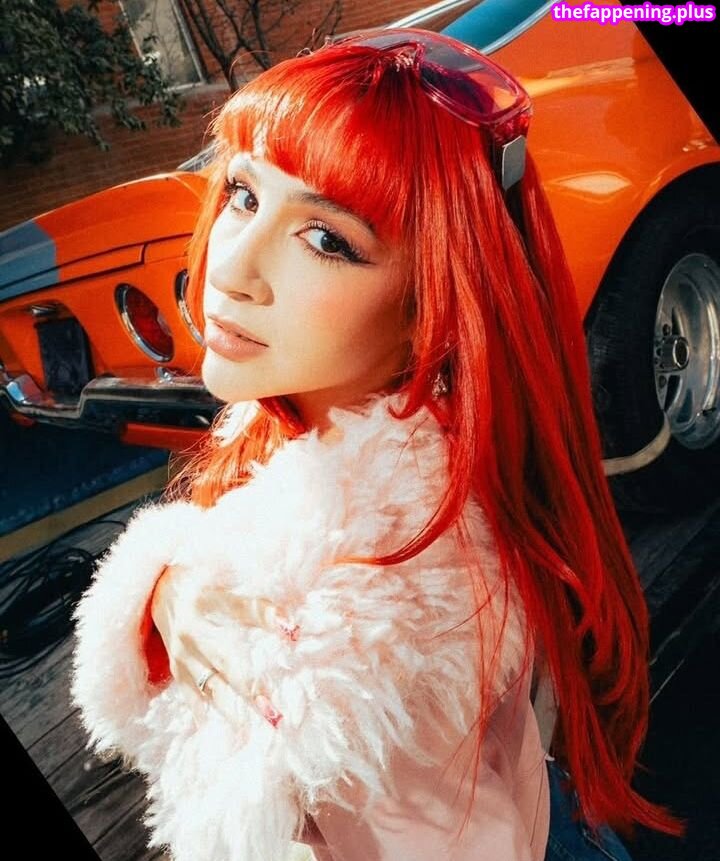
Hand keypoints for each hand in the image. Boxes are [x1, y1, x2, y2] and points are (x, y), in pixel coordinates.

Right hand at [150, 563, 298, 727]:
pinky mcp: (176, 672)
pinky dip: (211, 718)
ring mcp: (181, 653)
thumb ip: (252, 595)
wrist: (157, 591)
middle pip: (225, 658)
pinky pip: (194, 700)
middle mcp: (192, 628)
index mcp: (207, 598)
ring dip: (235, 711)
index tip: (293, 631)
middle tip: (276, 712)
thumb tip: (294, 614)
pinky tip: (231, 739)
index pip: (243, 608)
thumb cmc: (205, 582)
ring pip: (210, 686)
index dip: (268, 617)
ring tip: (260, 728)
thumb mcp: (224, 576)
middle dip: (251, 686)